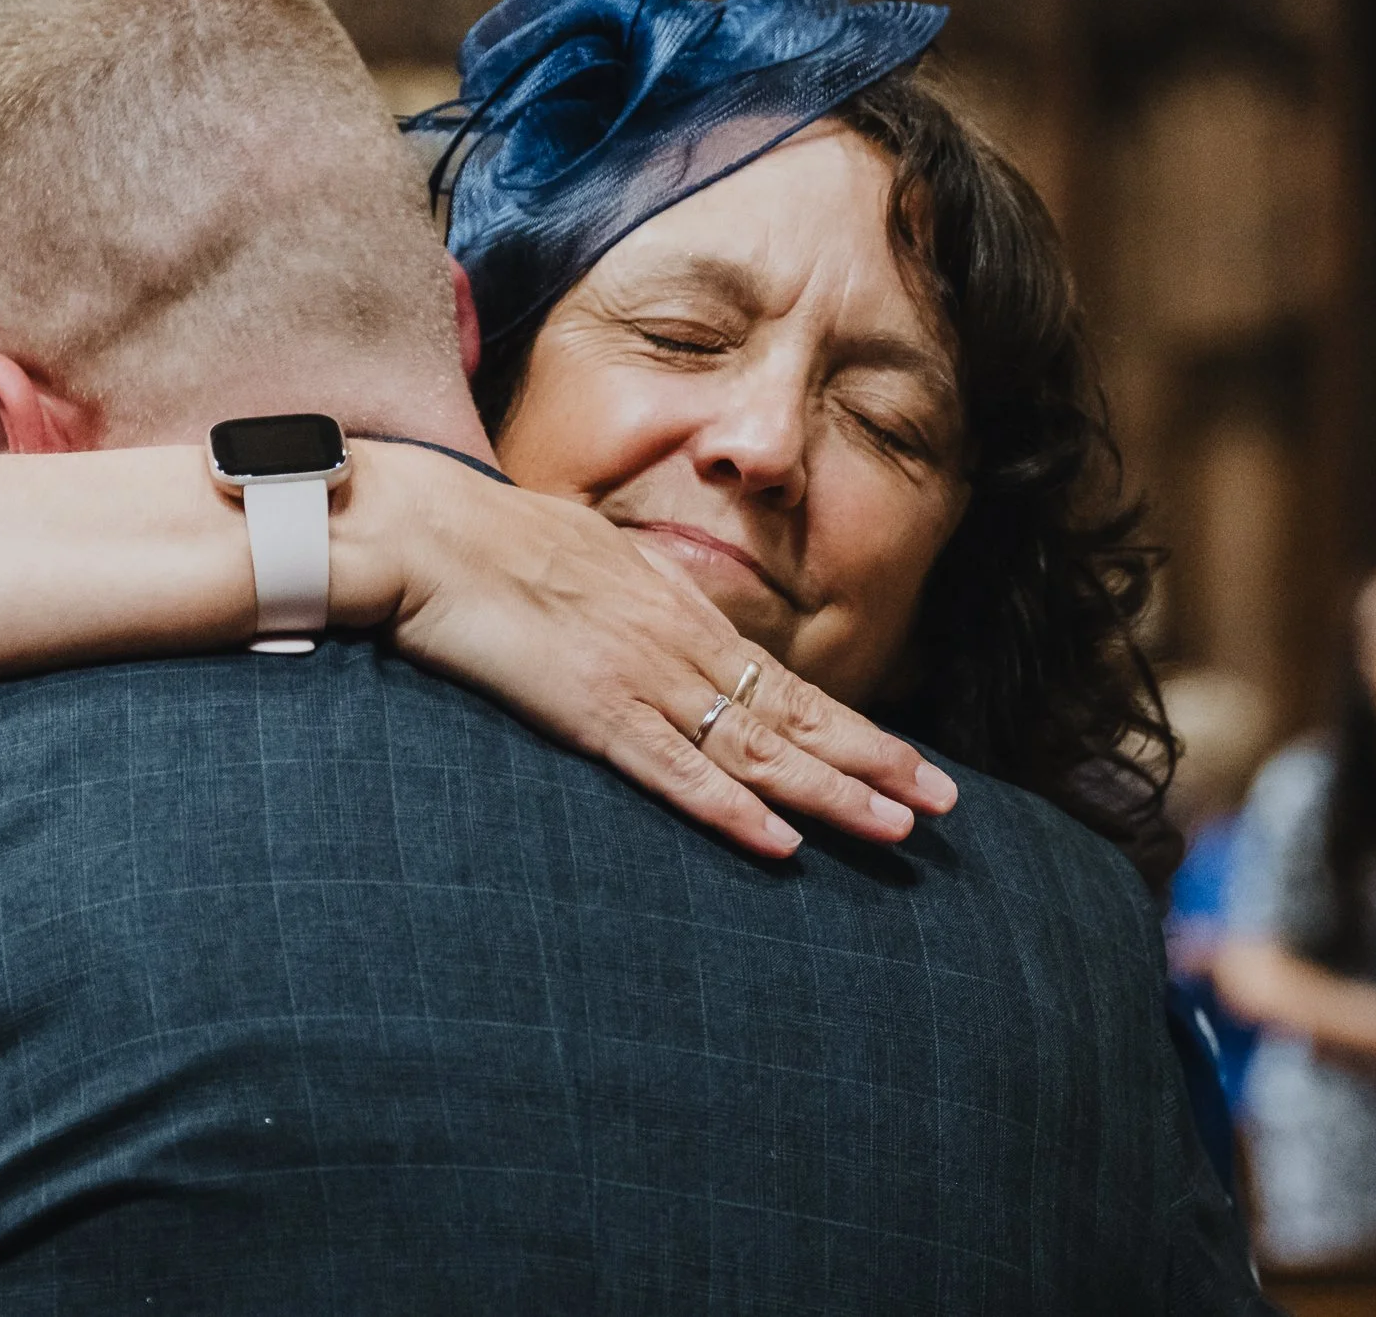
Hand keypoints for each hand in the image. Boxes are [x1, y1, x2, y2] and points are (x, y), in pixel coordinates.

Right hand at [354, 447, 954, 858]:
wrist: (432, 534)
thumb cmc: (494, 539)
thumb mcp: (590, 556)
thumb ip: (634, 595)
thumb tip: (657, 614)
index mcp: (677, 611)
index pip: (784, 685)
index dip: (853, 728)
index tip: (910, 762)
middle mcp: (677, 646)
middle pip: (793, 718)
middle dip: (875, 763)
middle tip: (944, 808)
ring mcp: (641, 679)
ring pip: (755, 750)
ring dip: (831, 792)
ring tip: (897, 828)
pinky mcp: (593, 711)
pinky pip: (674, 772)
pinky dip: (731, 811)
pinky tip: (781, 842)